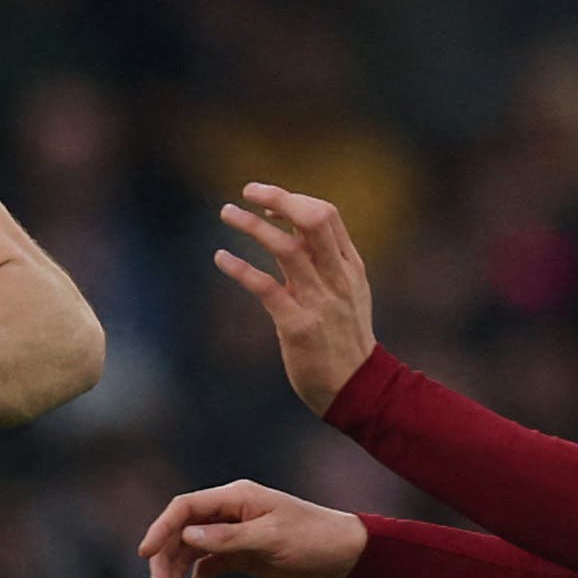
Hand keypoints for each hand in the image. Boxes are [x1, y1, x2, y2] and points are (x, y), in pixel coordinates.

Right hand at [138, 479, 366, 577]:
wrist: (345, 557)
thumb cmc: (313, 539)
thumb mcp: (271, 538)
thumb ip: (228, 538)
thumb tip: (187, 537)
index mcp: (235, 498)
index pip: (186, 508)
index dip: (160, 528)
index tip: (145, 554)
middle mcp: (230, 513)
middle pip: (182, 533)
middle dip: (166, 559)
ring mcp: (234, 535)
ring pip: (191, 553)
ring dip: (178, 575)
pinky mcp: (242, 556)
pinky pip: (209, 568)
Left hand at [208, 182, 377, 411]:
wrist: (356, 387)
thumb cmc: (344, 337)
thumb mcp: (345, 293)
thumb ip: (322, 262)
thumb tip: (290, 230)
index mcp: (349, 265)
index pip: (326, 215)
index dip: (293, 201)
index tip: (266, 202)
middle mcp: (336, 277)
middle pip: (312, 220)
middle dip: (278, 198)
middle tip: (247, 191)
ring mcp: (318, 300)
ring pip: (286, 247)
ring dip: (251, 225)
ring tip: (226, 213)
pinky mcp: (297, 325)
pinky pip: (265, 287)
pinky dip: (239, 268)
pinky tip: (221, 257)